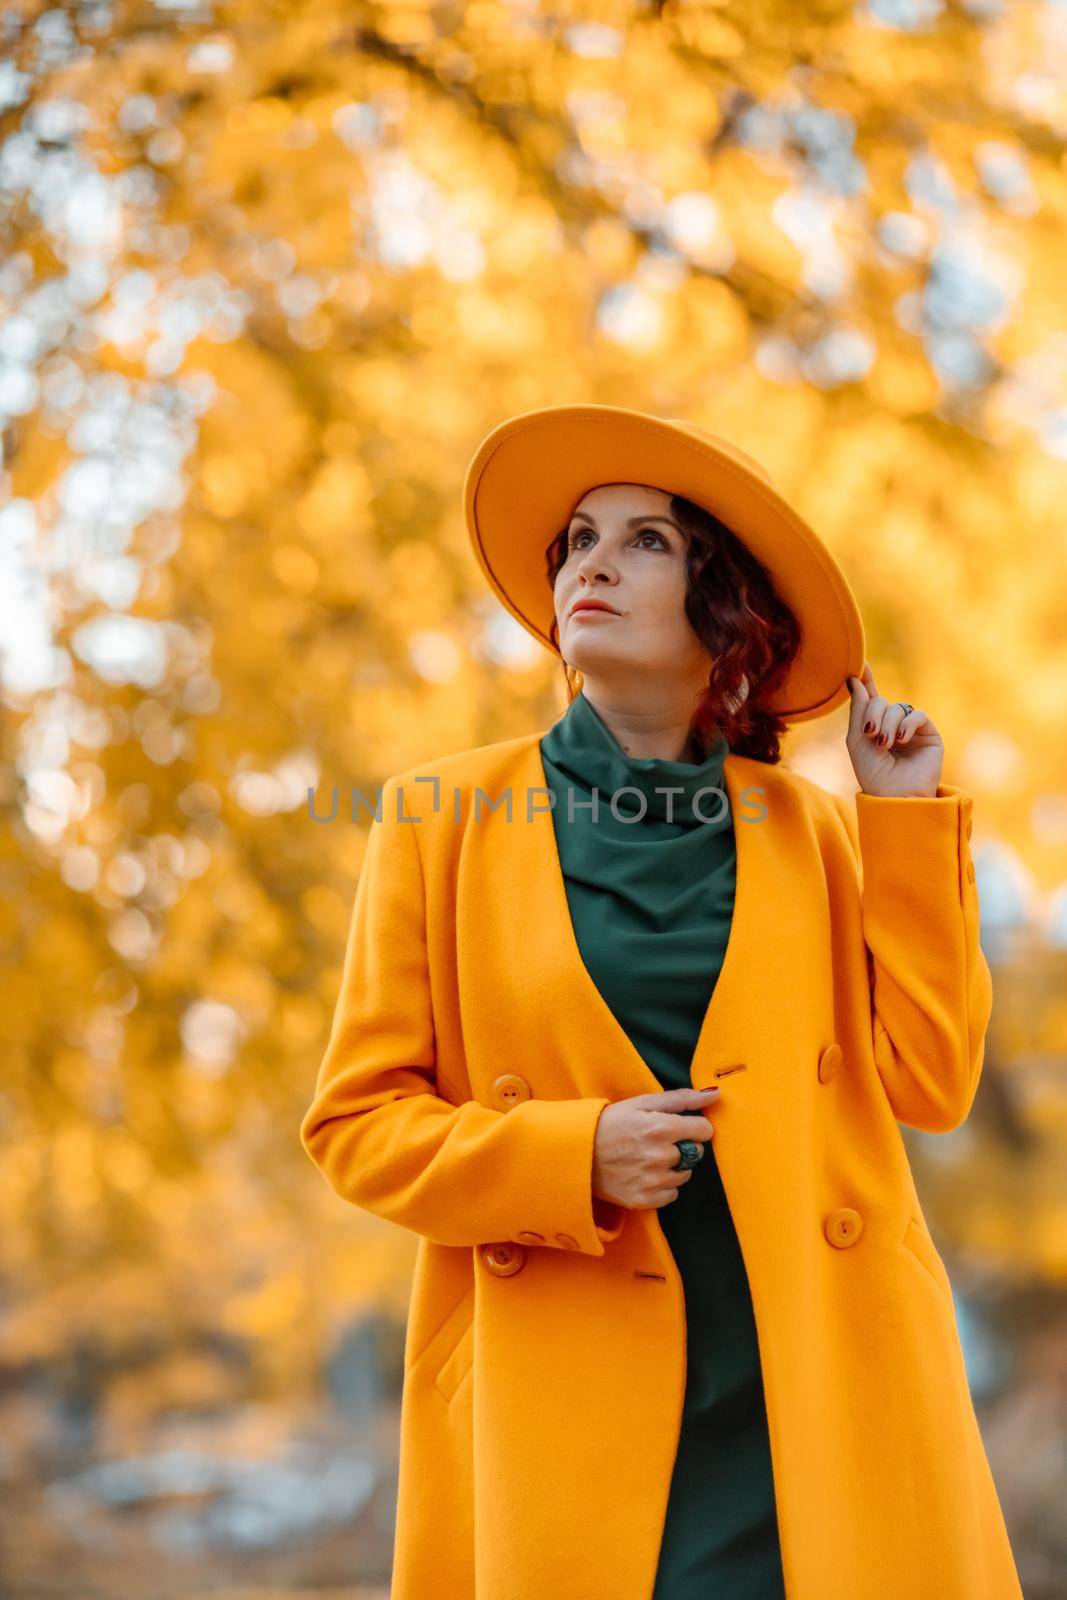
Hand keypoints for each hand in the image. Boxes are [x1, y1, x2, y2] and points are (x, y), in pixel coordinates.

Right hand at [592, 1085, 719, 1210]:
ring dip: (673, 1167)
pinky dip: (662, 1185)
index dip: (694, 1127)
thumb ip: (682, 1098)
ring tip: (648, 1158)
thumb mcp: (642, 1103)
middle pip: (696, 1153)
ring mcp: (652, 1181)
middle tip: (658, 1142)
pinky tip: (644, 1174)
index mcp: (661, 1128)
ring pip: (684, 1174)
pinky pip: (671, 1194)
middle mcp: (660, 1156)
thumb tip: (714, 1094)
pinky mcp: (644, 1199)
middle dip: (683, 1146)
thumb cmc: (611, 1122)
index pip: (704, 1130)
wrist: (578, 1152)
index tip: (680, 1127)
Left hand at [845, 661, 943, 797]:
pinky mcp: (929, 734)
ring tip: (885, 744)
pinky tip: (901, 740)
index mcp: (874, 727)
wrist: (894, 794)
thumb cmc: (872, 773)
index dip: (867, 681)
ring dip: (888, 724)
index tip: (860, 666)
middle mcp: (893, 726)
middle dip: (873, 715)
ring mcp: (912, 729)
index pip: (871, 699)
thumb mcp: (857, 739)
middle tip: (871, 735)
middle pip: (881, 702)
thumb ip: (858, 709)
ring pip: (898, 708)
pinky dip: (907, 725)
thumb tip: (855, 679)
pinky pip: (918, 715)